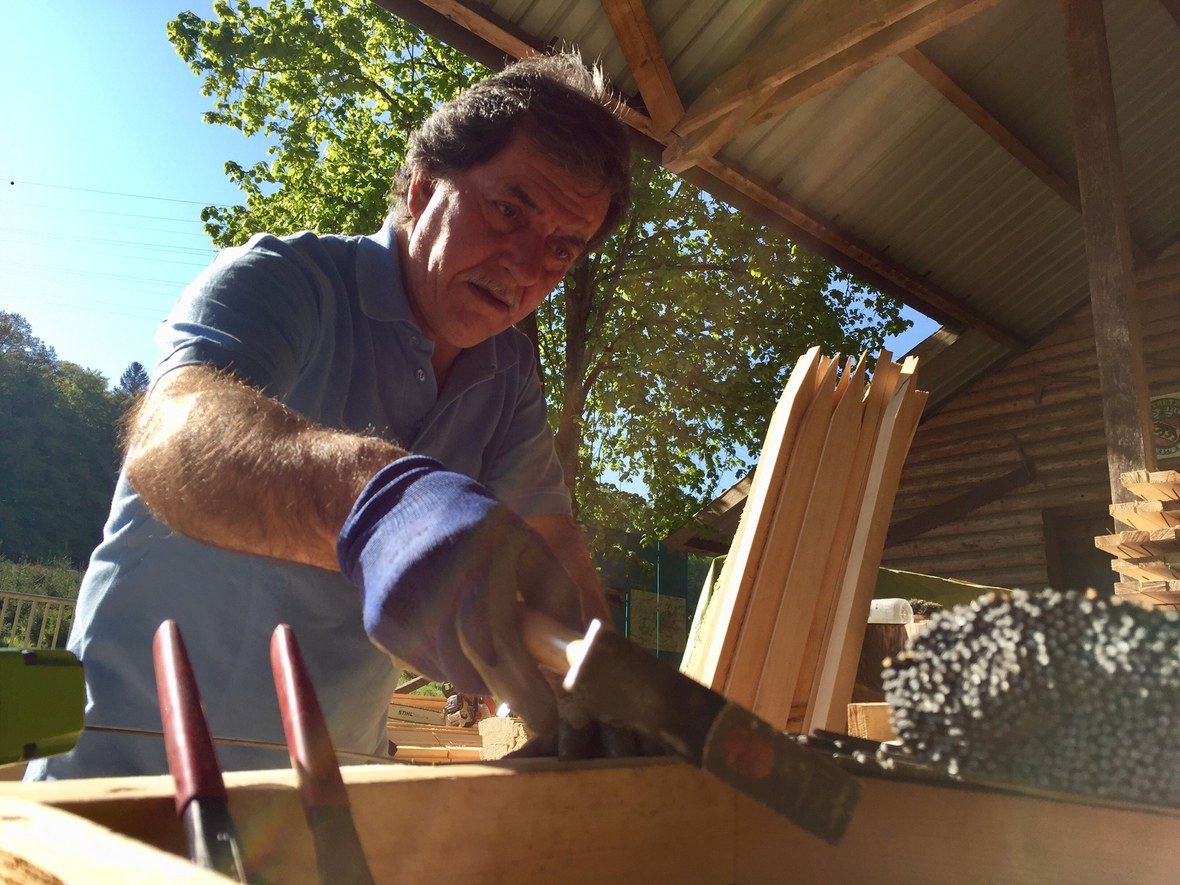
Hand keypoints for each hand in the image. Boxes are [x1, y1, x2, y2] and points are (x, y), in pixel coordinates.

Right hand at [337, 456, 584, 734]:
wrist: (398, 509)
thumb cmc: (476, 528)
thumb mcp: (527, 543)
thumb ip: (556, 594)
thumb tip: (568, 657)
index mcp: (474, 555)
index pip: (491, 634)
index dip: (521, 681)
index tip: (549, 714)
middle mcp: (429, 582)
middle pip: (469, 665)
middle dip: (509, 692)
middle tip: (537, 710)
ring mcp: (399, 607)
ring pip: (450, 673)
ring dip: (480, 675)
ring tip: (493, 646)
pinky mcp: (379, 625)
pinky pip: (427, 666)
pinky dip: (451, 663)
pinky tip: (454, 631)